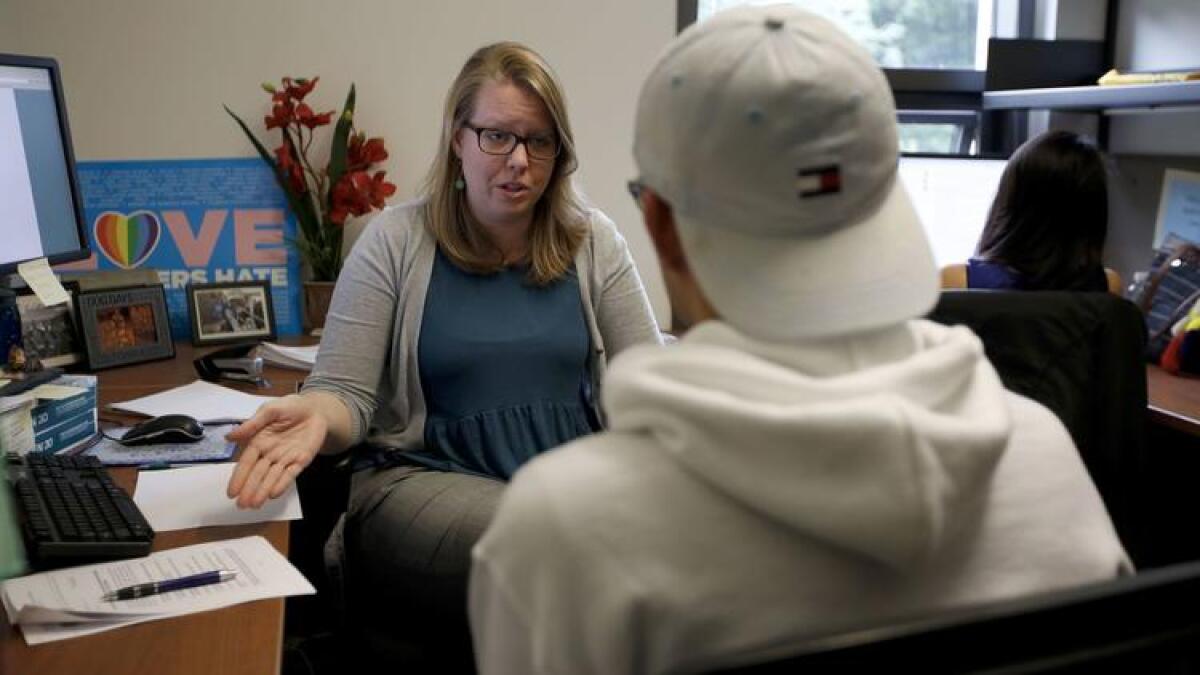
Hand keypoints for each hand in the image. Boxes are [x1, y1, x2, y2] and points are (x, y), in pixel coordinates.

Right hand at [226, 394, 327, 508]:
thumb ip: (252, 424)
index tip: (231, 492)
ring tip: (254, 504)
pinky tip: (274, 494)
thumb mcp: (270, 410)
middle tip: (242, 505)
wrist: (316, 408)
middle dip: (249, 489)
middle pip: (258, 474)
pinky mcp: (301, 460)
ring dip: (263, 491)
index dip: (239, 477)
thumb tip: (229, 436)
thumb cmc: (290, 407)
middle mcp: (270, 453)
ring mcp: (285, 458)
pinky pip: (291, 474)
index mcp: (259, 441)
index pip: (246, 463)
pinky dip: (282, 484)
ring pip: (272, 477)